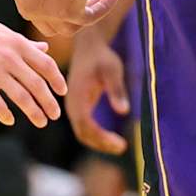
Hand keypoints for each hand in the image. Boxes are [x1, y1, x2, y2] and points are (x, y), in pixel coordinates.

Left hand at [0, 0, 118, 36]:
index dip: (57, 4)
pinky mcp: (71, 10)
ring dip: (89, 11)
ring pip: (71, 27)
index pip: (40, 12)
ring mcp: (50, 12)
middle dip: (72, 13)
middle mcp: (32, 9)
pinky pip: (90, 17)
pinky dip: (104, 8)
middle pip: (53, 25)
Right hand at [0, 12, 66, 126]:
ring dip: (33, 112)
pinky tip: (10, 121)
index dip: (57, 80)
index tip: (62, 92)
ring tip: (41, 122)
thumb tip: (45, 48)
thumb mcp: (5, 34)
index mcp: (19, 44)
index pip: (46, 65)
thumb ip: (26, 44)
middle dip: (49, 102)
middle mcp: (11, 58)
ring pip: (21, 96)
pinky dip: (5, 114)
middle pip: (37, 84)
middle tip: (55, 115)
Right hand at [66, 22, 131, 153]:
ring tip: (120, 145)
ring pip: (82, 132)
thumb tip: (124, 112)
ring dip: (99, 141)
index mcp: (77, 97)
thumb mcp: (112, 69)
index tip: (119, 143)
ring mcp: (74, 107)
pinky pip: (85, 126)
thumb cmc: (102, 57)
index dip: (101, 137)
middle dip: (101, 143)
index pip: (85, 125)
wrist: (89, 48)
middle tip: (122, 147)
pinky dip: (97, 135)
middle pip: (82, 133)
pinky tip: (112, 138)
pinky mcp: (79, 107)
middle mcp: (71, 105)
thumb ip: (116, 90)